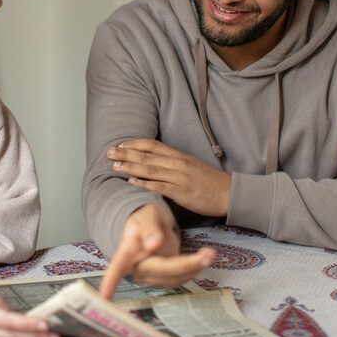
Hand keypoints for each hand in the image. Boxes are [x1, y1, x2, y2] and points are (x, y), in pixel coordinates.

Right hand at [99, 204, 214, 299]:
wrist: (149, 225)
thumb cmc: (144, 218)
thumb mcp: (147, 215)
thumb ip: (150, 227)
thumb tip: (154, 244)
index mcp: (128, 250)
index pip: (118, 266)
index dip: (110, 282)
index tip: (104, 298)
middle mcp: (137, 267)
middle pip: (162, 271)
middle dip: (187, 264)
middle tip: (209, 253)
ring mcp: (150, 276)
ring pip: (174, 277)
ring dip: (194, 267)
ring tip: (210, 253)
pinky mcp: (163, 279)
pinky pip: (180, 279)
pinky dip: (194, 269)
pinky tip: (202, 258)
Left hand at [107, 139, 230, 215]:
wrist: (227, 192)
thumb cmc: (207, 180)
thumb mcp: (189, 165)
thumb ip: (172, 162)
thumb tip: (153, 162)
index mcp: (178, 155)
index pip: (152, 144)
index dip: (134, 143)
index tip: (120, 144)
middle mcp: (177, 163)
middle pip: (146, 156)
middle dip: (125, 154)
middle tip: (109, 153)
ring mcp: (179, 176)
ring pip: (150, 169)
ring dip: (130, 167)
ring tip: (114, 167)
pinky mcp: (181, 191)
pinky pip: (159, 186)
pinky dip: (144, 184)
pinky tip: (131, 183)